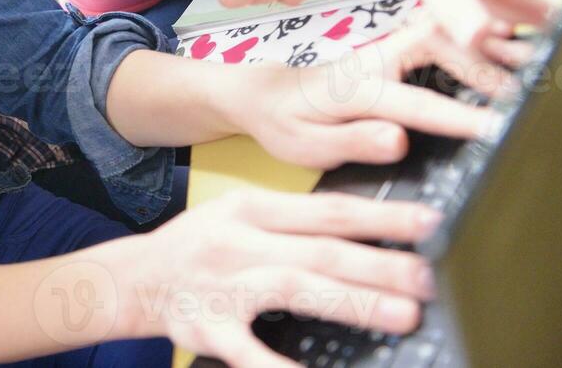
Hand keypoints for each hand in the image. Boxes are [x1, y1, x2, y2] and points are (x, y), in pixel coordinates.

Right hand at [118, 189, 439, 365]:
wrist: (131, 278)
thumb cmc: (197, 246)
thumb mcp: (237, 214)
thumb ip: (292, 220)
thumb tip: (364, 230)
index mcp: (249, 209)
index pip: (326, 210)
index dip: (380, 216)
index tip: (429, 221)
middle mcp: (237, 243)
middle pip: (319, 251)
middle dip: (379, 264)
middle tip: (429, 277)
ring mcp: (223, 286)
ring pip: (296, 289)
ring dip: (353, 301)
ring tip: (403, 313)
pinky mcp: (208, 329)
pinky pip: (252, 352)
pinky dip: (284, 367)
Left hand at [236, 19, 507, 169]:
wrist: (261, 92)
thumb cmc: (285, 122)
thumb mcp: (307, 145)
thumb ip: (352, 142)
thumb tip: (398, 140)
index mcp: (352, 88)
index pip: (413, 102)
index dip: (456, 117)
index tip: (494, 128)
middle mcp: (372, 60)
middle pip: (433, 44)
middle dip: (479, 64)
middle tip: (519, 91)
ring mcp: (384, 50)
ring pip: (439, 32)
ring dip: (480, 45)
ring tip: (523, 63)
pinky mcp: (393, 49)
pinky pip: (437, 34)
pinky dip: (469, 38)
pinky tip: (499, 46)